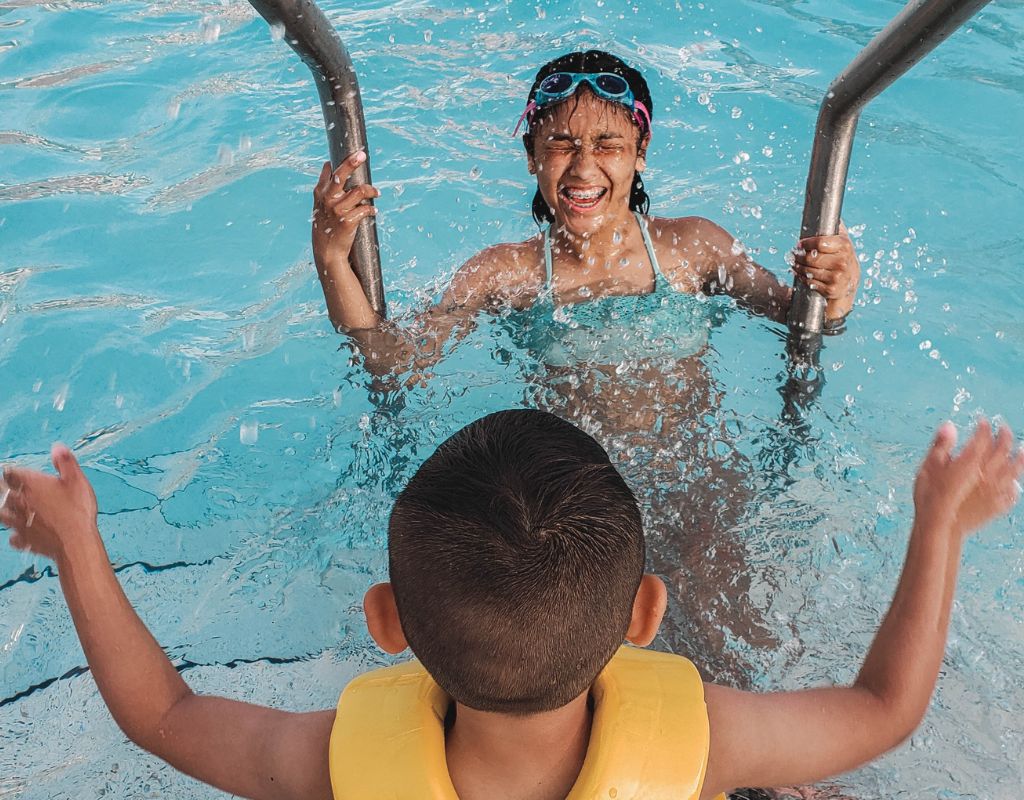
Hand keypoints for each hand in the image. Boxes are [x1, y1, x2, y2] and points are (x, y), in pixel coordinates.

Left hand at [1, 444, 98, 560]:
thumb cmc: (77, 510)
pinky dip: (15, 534)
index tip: (12, 470)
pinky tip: (18, 534)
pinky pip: (14, 537)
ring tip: (9, 507)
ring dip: (4, 510)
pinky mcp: (25, 539)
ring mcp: (20, 522)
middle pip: (1, 492)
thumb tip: (57, 447)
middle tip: (9, 486)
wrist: (76, 542)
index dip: (10, 471)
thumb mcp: (77, 480)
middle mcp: (20, 502)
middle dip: (3, 488)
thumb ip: (65, 462)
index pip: (9, 473)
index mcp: (30, 485)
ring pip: (1, 514)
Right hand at [311, 151, 379, 270]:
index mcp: (320, 194)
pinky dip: (372, 209)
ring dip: (371, 190)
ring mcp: (337, 210)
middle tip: (362, 155)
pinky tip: (374, 211)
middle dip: (352, 162)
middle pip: (341, 175)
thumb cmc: (326, 228)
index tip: (354, 154)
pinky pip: (365, 209)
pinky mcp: (348, 221)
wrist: (327, 252)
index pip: (329, 172)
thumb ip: (325, 189)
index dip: (341, 162)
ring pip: (359, 191)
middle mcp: (327, 199)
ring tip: (377, 193)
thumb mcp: (320, 207)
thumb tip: (329, 165)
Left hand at [792, 221, 859, 316]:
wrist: (851, 281)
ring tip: (795, 263)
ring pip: (808, 270)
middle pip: (811, 258)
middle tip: (794, 254)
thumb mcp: (843, 241)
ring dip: (797, 267)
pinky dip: (802, 277)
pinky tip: (801, 273)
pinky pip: (810, 282)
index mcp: (844, 246)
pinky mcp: (831, 289)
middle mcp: (842, 261)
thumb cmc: (843, 257)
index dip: (806, 243)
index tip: (800, 244)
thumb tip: (829, 210)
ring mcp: (837, 277)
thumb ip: (836, 227)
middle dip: (798, 256)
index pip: (819, 243)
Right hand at [913, 419, 1023, 538]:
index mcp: (970, 461)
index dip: (984, 427)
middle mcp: (987, 473)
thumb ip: (941, 445)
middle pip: (1002, 450)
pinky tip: (1014, 484)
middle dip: (1005, 436)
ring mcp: (994, 490)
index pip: (983, 438)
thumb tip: (949, 426)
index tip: (982, 421)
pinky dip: (1015, 486)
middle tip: (1003, 428)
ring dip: (1019, 458)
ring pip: (1013, 470)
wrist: (939, 525)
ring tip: (1022, 450)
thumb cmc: (931, 496)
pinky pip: (1012, 494)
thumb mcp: (929, 465)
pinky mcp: (995, 506)